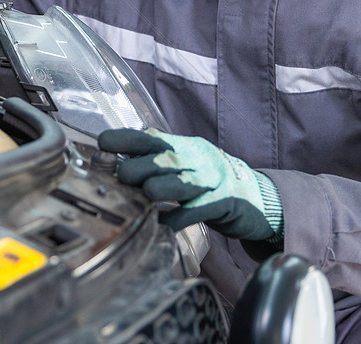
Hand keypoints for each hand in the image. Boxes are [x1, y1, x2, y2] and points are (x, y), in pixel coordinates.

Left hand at [97, 128, 281, 240]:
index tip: (103, 143)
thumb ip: (157, 161)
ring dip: (159, 188)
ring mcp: (213, 181)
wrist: (257, 197)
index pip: (151, 137)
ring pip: (182, 181)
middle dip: (139, 167)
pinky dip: (178, 217)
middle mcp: (198, 159)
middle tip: (121, 177)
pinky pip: (198, 210)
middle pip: (165, 158)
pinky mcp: (224, 203)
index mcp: (185, 146)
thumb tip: (117, 163)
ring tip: (145, 195)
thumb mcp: (186, 164)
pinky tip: (164, 223)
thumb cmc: (211, 182)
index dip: (126, 139)